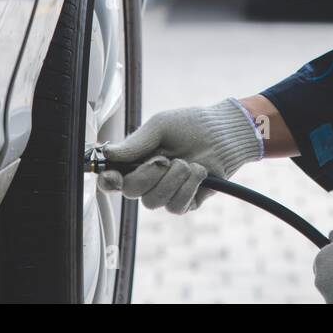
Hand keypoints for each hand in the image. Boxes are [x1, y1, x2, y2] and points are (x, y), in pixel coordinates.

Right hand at [95, 98, 262, 212]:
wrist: (224, 134)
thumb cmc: (190, 126)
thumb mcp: (159, 128)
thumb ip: (134, 144)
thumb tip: (108, 154)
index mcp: (136, 161)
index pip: (112, 179)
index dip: (108, 181)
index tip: (112, 177)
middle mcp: (148, 180)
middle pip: (131, 192)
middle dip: (148, 175)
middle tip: (165, 159)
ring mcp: (166, 193)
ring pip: (154, 202)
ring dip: (173, 180)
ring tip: (187, 162)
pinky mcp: (186, 202)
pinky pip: (176, 207)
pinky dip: (188, 187)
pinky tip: (199, 172)